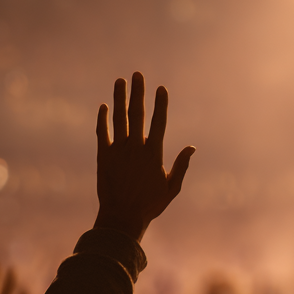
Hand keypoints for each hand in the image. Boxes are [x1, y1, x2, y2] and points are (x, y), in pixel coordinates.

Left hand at [94, 72, 194, 242]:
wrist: (121, 218)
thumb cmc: (149, 205)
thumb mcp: (171, 188)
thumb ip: (181, 166)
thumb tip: (192, 147)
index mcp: (153, 154)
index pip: (159, 122)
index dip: (160, 104)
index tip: (161, 88)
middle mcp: (135, 148)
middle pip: (137, 114)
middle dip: (138, 92)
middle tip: (137, 74)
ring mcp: (118, 151)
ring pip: (119, 119)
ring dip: (119, 98)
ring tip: (119, 81)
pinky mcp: (103, 156)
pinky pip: (102, 133)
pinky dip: (103, 119)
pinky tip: (104, 106)